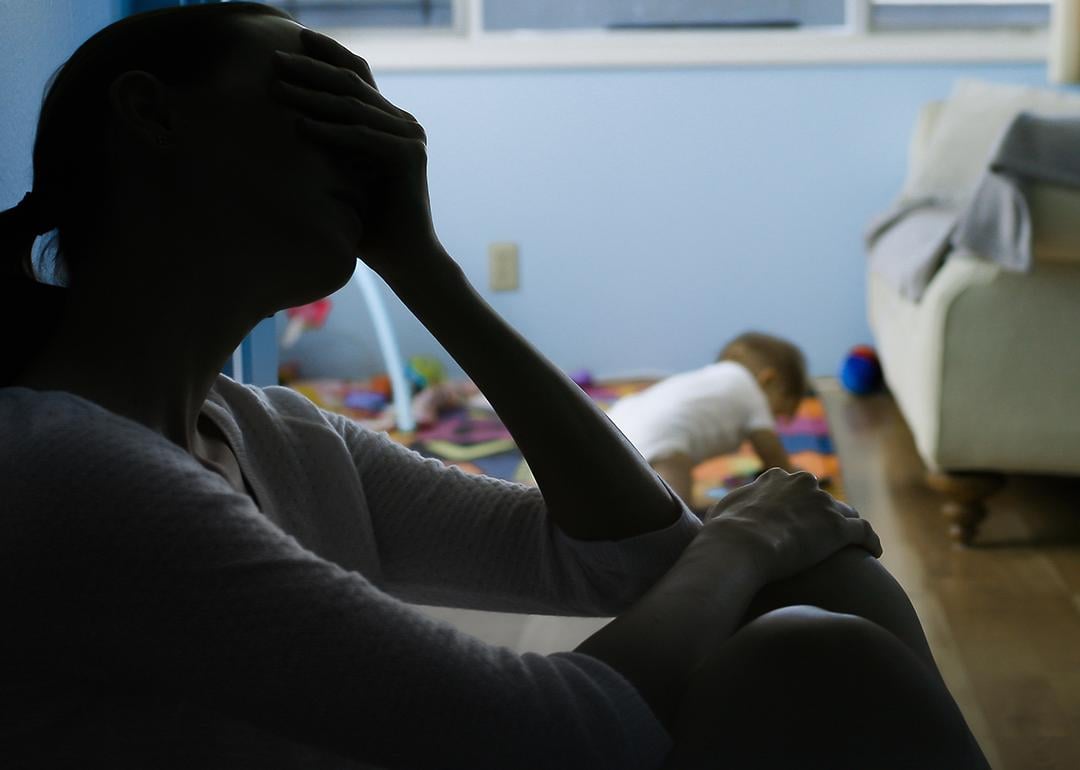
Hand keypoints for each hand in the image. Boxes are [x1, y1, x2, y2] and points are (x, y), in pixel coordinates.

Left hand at [272, 29, 440, 278]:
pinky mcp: (410, 156)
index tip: (292, 39)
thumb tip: (285, 115)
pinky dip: (331, 132)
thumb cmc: (367, 223)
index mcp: (389, 121)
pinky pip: (363, 138)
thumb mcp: (340, 172)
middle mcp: (404, 123)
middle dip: (311, 69)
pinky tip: (300, 126)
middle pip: (352, 84)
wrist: (404, 258)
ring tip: (277, 90)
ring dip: (312, 97)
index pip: (356, 76)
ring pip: (354, 108)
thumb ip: (328, 141)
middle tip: (274, 59)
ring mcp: (410, 137)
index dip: (327, 54)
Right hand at [702, 468, 880, 582]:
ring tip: (852, 546)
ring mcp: (823, 504)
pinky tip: (873, 552)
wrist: (740, 545)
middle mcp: (803, 484)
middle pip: (822, 498)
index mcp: (776, 478)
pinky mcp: (838, 528)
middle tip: (823, 536)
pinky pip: (864, 532)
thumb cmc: (725, 532)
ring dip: (847, 527)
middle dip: (823, 514)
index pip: (796, 488)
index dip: (798, 505)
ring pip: (845, 513)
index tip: (799, 521)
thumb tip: (727, 512)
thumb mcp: (722, 510)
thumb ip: (734, 505)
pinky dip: (870, 541)